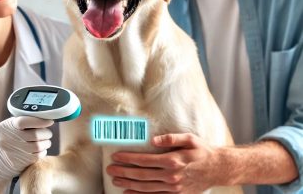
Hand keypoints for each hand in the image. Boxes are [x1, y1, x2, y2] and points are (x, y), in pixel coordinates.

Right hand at [0, 116, 53, 193]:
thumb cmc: (5, 140)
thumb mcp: (7, 128)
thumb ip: (21, 122)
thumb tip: (43, 117)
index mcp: (6, 127)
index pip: (24, 121)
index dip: (39, 121)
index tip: (50, 121)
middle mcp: (10, 139)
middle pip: (35, 134)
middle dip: (46, 133)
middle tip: (47, 132)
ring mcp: (16, 152)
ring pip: (39, 145)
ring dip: (46, 142)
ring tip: (45, 140)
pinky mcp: (22, 162)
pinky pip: (39, 155)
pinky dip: (43, 151)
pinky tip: (40, 149)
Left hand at [106, 133, 220, 193]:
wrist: (217, 169)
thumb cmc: (202, 151)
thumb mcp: (190, 138)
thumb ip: (171, 138)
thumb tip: (153, 140)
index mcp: (173, 160)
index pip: (144, 160)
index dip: (128, 158)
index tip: (116, 156)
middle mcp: (171, 176)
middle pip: (141, 175)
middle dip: (123, 172)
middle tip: (110, 169)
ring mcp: (173, 188)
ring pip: (145, 187)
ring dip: (128, 184)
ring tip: (115, 179)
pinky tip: (129, 193)